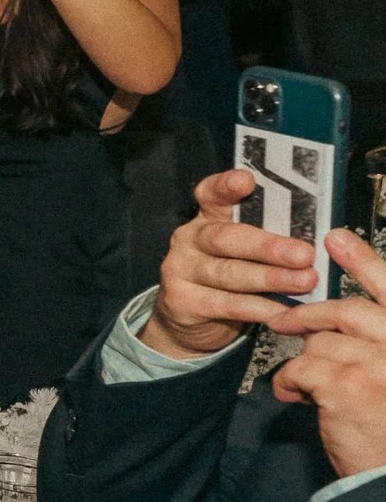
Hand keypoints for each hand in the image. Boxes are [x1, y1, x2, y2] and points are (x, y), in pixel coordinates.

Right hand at [141, 169, 318, 357]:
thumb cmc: (230, 279)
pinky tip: (284, 311)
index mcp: (207, 218)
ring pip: (228, 273)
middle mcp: (189, 240)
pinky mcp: (182, 302)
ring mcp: (181, 270)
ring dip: (270, 278)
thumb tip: (320, 238)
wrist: (187, 321)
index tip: (247, 181)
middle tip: (304, 254)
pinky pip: (226, 305)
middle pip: (226, 238)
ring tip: (305, 282)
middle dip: (268, 246)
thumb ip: (268, 238)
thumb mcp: (244, 251)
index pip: (211, 194)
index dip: (225, 186)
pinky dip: (259, 308)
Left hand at [268, 231, 385, 478]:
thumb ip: (376, 347)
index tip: (337, 237)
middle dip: (312, 313)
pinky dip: (290, 382)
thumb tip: (336, 321)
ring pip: (320, 340)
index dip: (366, 262)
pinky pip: (301, 366)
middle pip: (349, 310)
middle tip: (283, 318)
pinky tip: (295, 398)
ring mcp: (378, 364)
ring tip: (306, 386)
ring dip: (305, 361)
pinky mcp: (346, 384)